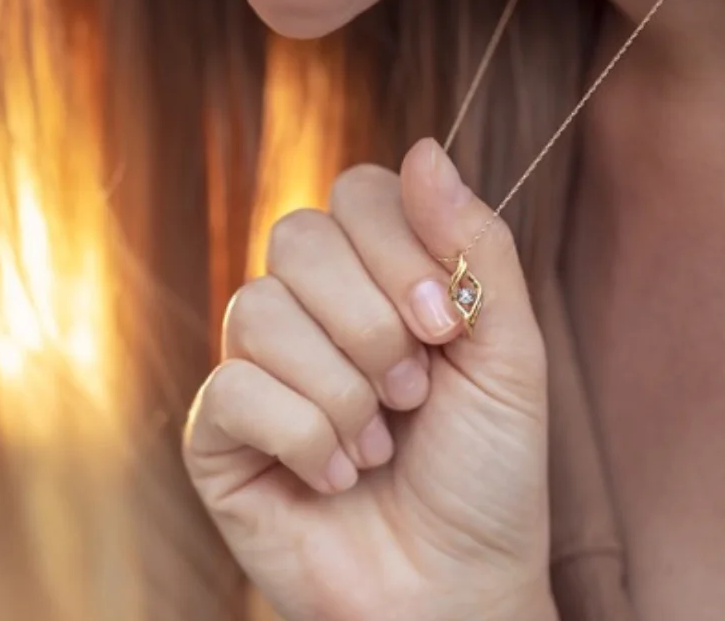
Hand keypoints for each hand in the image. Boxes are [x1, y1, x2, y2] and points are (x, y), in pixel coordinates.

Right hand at [183, 139, 554, 620]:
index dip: (397, 248)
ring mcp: (255, 367)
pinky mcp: (217, 431)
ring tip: (377, 442)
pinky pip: (235, 389)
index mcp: (372, 280)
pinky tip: (334, 477)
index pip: (354, 193)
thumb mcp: (507, 351)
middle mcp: (306, 312)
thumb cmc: (485, 475)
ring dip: (341, 391)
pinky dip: (304, 439)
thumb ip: (473, 245)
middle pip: (295, 239)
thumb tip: (422, 147)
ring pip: (258, 310)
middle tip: (412, 393)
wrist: (452, 586)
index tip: (444, 325)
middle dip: (370, 324)